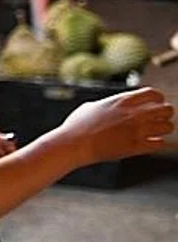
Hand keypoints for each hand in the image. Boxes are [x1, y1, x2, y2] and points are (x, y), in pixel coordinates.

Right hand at [56, 88, 173, 164]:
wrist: (73, 144)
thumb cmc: (76, 126)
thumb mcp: (90, 107)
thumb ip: (106, 105)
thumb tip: (107, 106)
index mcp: (123, 101)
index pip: (154, 94)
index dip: (158, 98)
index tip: (156, 103)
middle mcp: (134, 114)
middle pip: (167, 109)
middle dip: (165, 114)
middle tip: (159, 119)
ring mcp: (136, 130)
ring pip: (168, 127)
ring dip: (163, 129)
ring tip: (156, 132)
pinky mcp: (136, 147)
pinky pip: (160, 144)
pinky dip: (157, 144)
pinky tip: (150, 143)